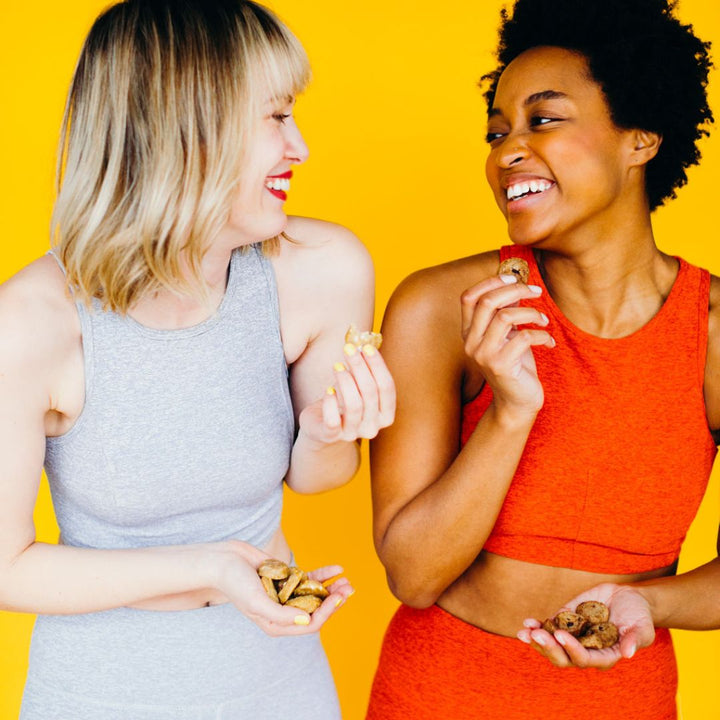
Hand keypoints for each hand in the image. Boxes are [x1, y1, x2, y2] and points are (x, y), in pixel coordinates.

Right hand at [214, 541, 353, 635]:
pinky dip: (324, 574)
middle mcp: (284, 611)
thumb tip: (306, 620)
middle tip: (349, 589)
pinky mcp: (287, 578)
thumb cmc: (235, 584)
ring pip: (316, 594)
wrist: (224, 561)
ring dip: (333, 588)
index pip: (309, 623)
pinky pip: (310, 578)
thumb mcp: (256, 603)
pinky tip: (337, 568)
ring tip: (347, 581)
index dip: (326, 612)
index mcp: (276, 624)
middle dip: (334, 601)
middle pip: (316, 610)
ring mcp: (287, 594)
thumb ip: (281, 615)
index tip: (337, 598)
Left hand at [298, 343, 395, 442]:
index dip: (377, 366)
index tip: (366, 347)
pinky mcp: (330, 436)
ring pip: (354, 405)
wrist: (321, 428)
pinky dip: (330, 402)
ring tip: (337, 366)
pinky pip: (333, 420)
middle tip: (348, 349)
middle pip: (370, 393)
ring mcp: (352, 433)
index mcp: (386, 415)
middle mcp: (373, 427)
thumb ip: (364, 369)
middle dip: (360, 367)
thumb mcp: (357, 386)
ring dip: (345, 381)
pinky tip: (328, 390)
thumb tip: (362, 342)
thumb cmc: (343, 402)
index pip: (387, 388)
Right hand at [461, 274, 552, 416]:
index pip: (468, 297)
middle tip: (537, 292)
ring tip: (544, 320)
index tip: (513, 278)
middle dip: (516, 290)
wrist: (517, 403)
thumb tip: (515, 285)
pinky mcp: (501, 366)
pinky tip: (549, 342)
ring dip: (531, 313)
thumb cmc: (515, 366)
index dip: (490, 282)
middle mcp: (471, 343)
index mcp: (469, 333)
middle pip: (487, 302)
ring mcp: (484, 355)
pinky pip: (524, 338)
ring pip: (505, 317)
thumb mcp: (508, 336)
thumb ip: (506, 313)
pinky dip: (541, 335)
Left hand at [517, 583, 654, 668]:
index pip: (585, 659)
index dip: (571, 649)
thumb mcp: (642, 627)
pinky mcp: (567, 621)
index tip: (560, 634)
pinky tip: (528, 622)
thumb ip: (635, 640)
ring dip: (537, 640)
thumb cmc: (639, 615)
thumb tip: (628, 653)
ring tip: (524, 632)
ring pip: (552, 646)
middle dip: (549, 648)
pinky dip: (538, 626)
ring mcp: (575, 636)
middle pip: (563, 658)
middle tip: (537, 635)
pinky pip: (549, 627)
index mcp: (604, 656)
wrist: (629, 598)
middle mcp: (586, 650)